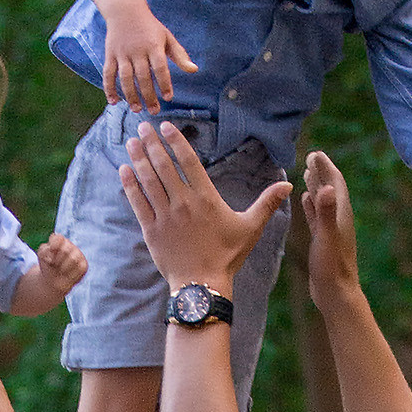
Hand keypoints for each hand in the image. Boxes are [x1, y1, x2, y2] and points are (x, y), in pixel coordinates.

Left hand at [31, 231, 86, 299]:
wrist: (52, 281)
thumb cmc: (48, 266)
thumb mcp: (42, 256)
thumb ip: (45, 249)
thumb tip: (53, 249)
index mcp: (60, 241)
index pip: (59, 238)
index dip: (53, 246)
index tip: (49, 254)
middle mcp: (70, 245)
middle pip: (65, 250)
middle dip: (57, 260)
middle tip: (54, 265)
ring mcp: (78, 254)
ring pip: (73, 259)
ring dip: (63, 268)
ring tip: (60, 270)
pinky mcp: (84, 264)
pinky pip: (79, 268)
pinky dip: (71, 274)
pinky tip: (67, 275)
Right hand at [102, 0, 199, 110]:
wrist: (125, 11)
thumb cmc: (150, 27)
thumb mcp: (167, 37)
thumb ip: (180, 55)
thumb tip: (194, 70)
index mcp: (153, 45)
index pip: (160, 67)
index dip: (164, 83)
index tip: (168, 98)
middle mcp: (137, 50)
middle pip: (143, 76)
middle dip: (149, 95)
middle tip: (154, 111)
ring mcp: (122, 53)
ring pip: (125, 77)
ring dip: (130, 95)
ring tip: (137, 109)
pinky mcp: (110, 54)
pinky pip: (108, 74)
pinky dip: (109, 88)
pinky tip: (114, 102)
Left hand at [118, 120, 289, 297]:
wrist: (202, 285)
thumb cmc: (227, 256)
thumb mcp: (250, 228)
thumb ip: (267, 203)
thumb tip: (288, 185)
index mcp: (206, 198)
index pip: (188, 160)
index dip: (175, 140)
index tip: (165, 126)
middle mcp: (183, 203)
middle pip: (164, 165)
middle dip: (152, 143)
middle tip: (143, 125)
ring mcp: (165, 216)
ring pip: (149, 180)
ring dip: (138, 158)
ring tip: (131, 142)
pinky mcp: (151, 230)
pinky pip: (138, 202)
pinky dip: (130, 184)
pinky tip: (124, 169)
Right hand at [301, 149, 361, 302]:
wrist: (337, 294)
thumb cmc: (332, 268)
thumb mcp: (326, 238)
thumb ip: (326, 213)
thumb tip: (327, 188)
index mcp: (340, 215)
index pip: (335, 183)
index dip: (326, 167)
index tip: (315, 153)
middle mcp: (338, 219)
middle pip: (330, 188)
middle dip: (322, 172)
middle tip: (311, 156)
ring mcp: (331, 230)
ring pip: (324, 201)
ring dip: (317, 186)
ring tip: (307, 172)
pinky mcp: (323, 240)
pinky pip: (318, 216)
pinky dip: (312, 205)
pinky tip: (306, 200)